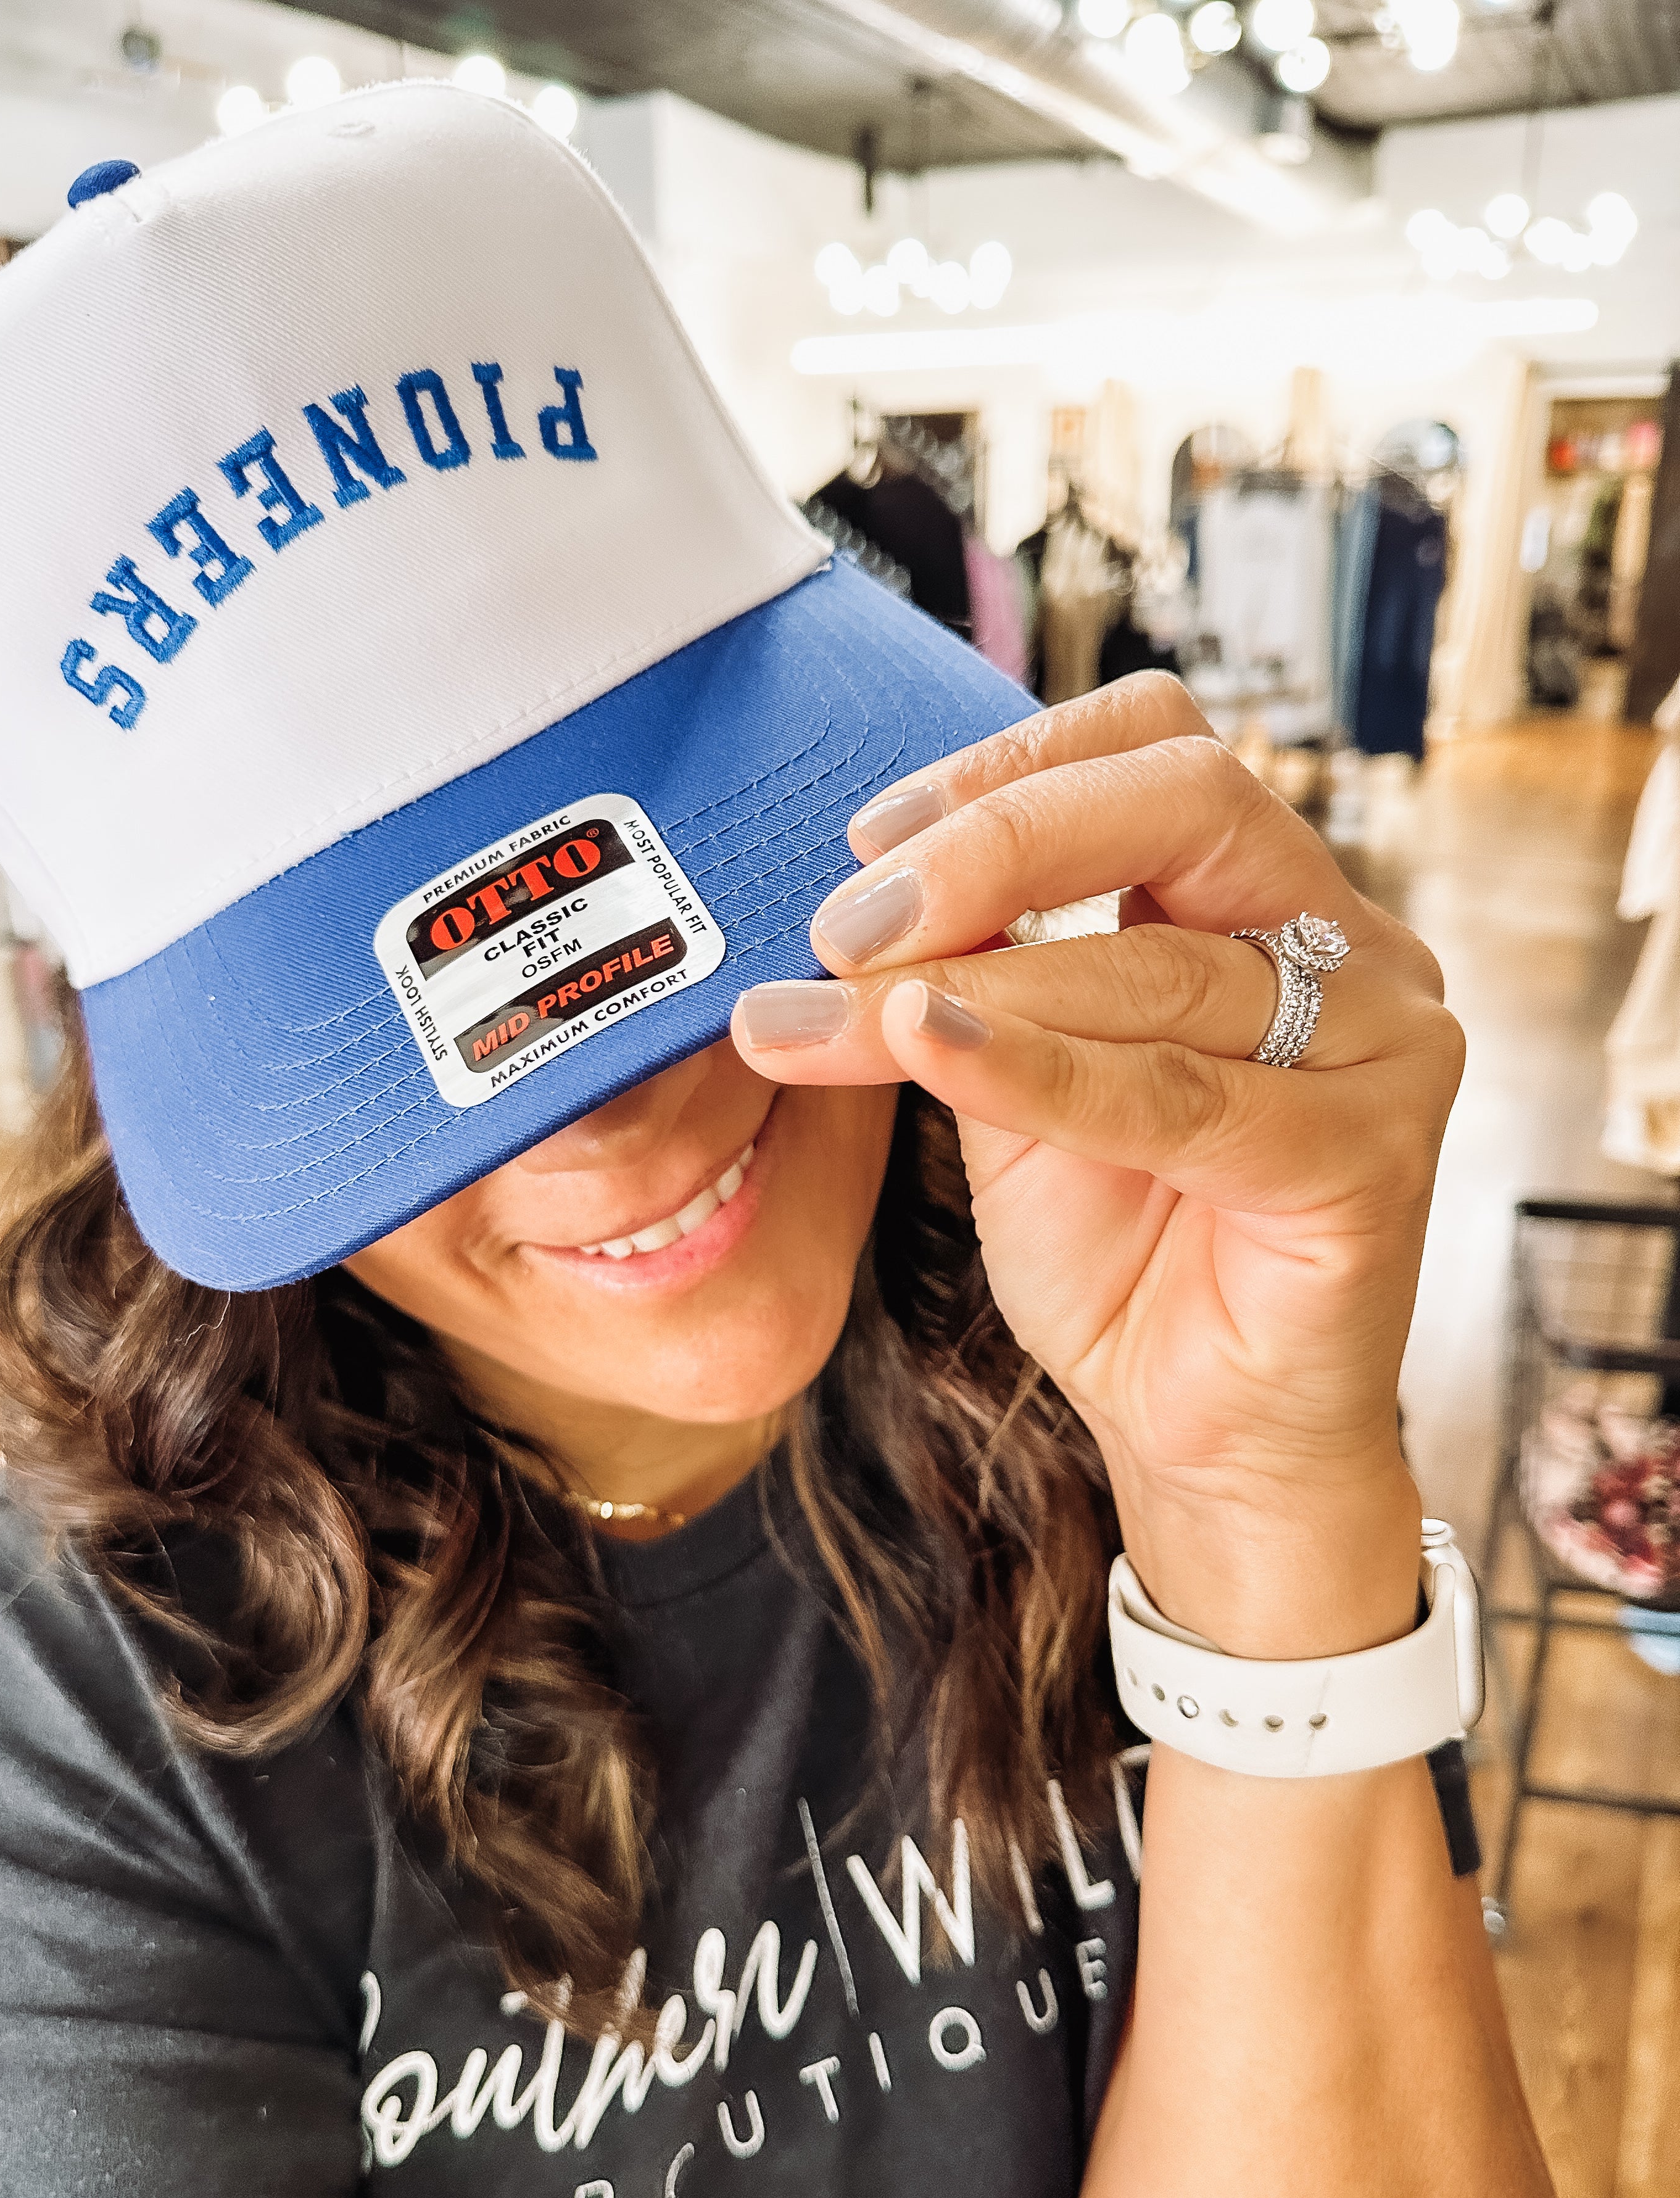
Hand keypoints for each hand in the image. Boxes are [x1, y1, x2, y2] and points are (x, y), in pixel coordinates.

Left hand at [731, 675, 1463, 1655]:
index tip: (870, 835)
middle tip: (849, 923)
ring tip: (837, 1014)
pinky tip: (929, 1050)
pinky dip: (1040, 1070)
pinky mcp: (1368, 1157)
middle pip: (1188, 800)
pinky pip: (1180, 1095)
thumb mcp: (1019, 1080)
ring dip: (971, 985)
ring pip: (1158, 965)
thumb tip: (858, 899)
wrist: (1196, 1428)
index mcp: (1268, 902)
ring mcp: (1380, 1045)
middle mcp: (1350, 947)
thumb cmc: (1122, 1248)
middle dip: (996, 842)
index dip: (1014, 764)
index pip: (1161, 749)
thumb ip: (977, 976)